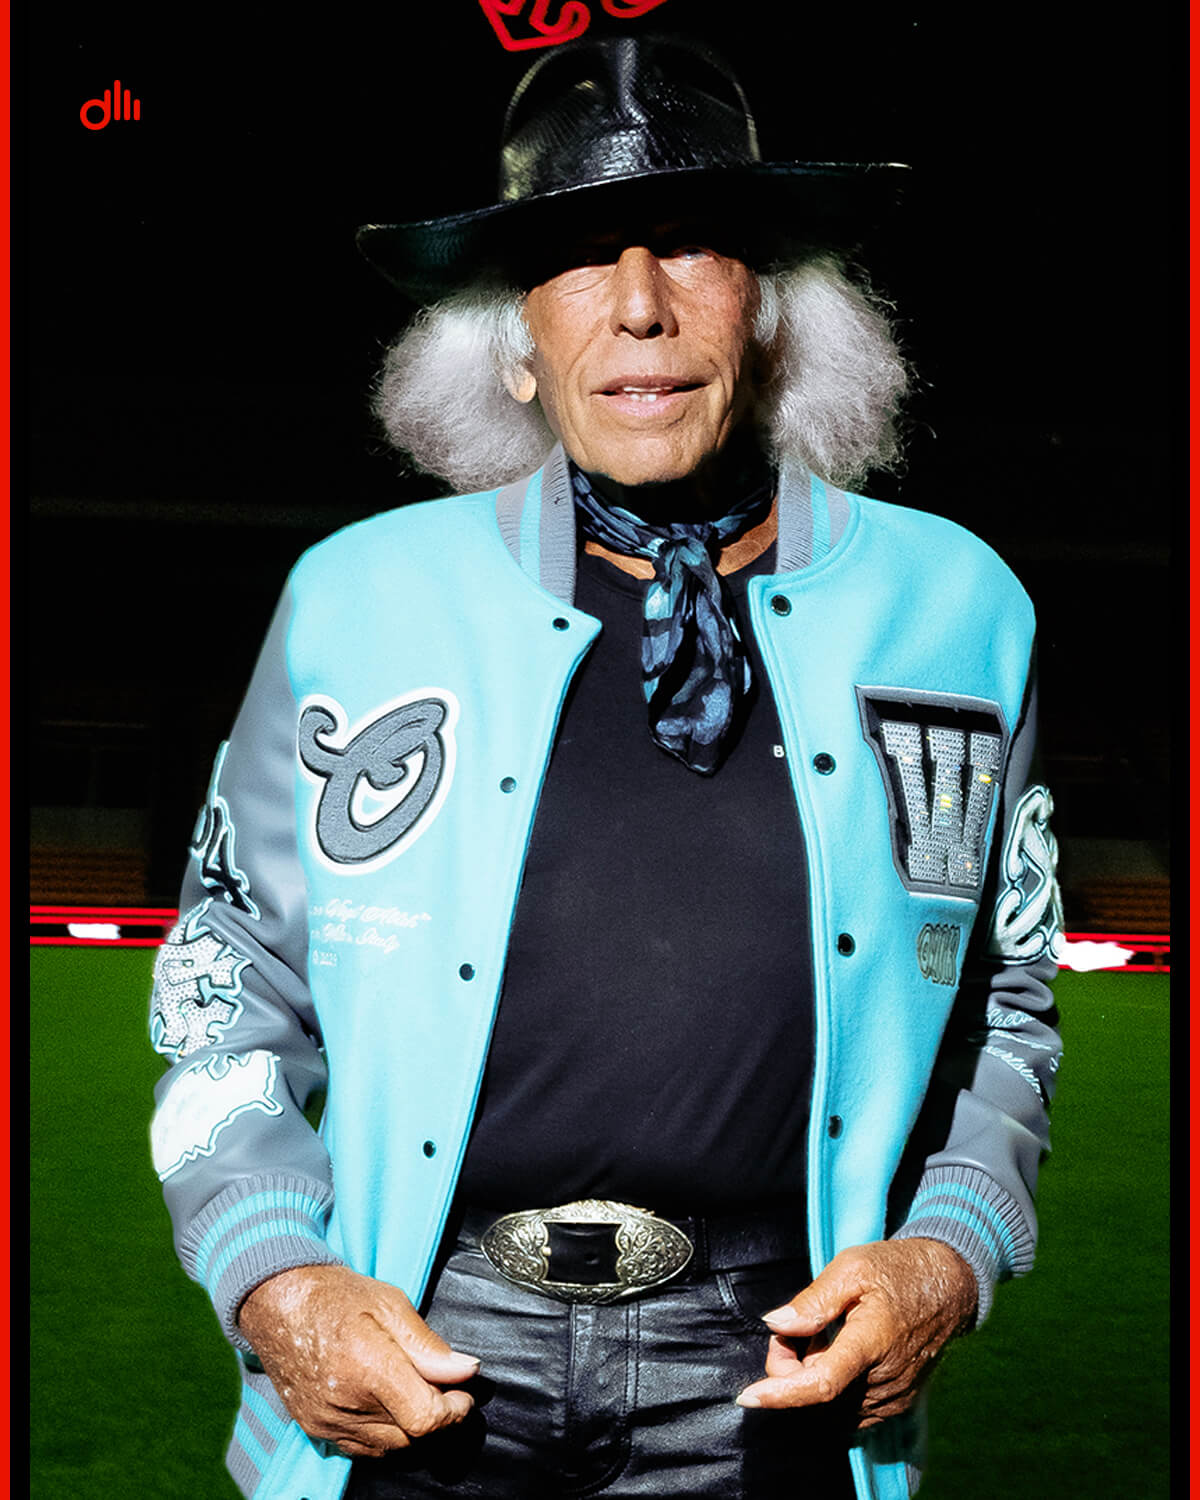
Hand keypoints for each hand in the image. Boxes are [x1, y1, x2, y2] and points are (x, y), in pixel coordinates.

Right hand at [236, 1263, 479, 1457]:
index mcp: (368, 1368)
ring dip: (411, 1428)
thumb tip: (466, 1371)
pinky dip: (384, 1435)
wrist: (278, 1304)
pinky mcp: (315, 1429)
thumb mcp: (391, 1304)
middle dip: (437, 1417)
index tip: (463, 1394)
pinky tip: (389, 1404)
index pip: (424, 1419)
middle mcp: (345, 1404)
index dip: (454, 1412)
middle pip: (411, 1438)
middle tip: (444, 1388)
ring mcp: (327, 1422)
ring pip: (389, 1448)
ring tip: (416, 1392)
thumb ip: (428, 1345)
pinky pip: (362, 1449)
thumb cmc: (337, 1296)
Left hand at [735, 1238, 977, 1428]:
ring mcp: (893, 1396)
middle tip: (793, 1328)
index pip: (821, 1383)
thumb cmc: (898, 1270)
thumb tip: (776, 1325)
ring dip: (811, 1375)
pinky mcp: (896, 1403)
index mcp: (871, 1341)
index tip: (748, 1395)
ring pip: (831, 1404)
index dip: (781, 1393)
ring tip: (822, 1334)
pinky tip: (836, 1351)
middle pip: (817, 1395)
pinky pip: (849, 1406)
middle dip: (790, 1367)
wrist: (950, 1285)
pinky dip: (832, 1385)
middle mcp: (884, 1379)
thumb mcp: (852, 1267)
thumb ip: (813, 1300)